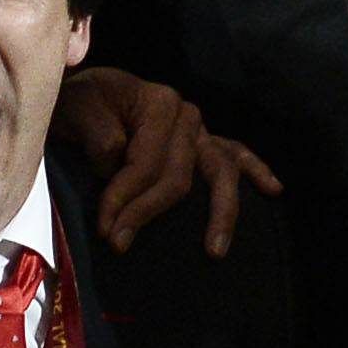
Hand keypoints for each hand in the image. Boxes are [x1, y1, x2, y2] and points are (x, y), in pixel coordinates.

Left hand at [52, 67, 280, 255]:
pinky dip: (257, 170)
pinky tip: (273, 190)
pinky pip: (237, 155)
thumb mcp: (74, 107)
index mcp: (158, 102)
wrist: (81, 98)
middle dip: (147, 212)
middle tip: (118, 244)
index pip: (146, 161)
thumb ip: (94, 128)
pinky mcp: (206, 143)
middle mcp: (186, 116)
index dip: (124, 197)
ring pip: (220, 173)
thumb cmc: (77, 104)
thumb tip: (116, 158)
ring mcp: (201, 131)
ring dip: (220, 212)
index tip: (104, 229)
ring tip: (214, 249)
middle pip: (179, 176)